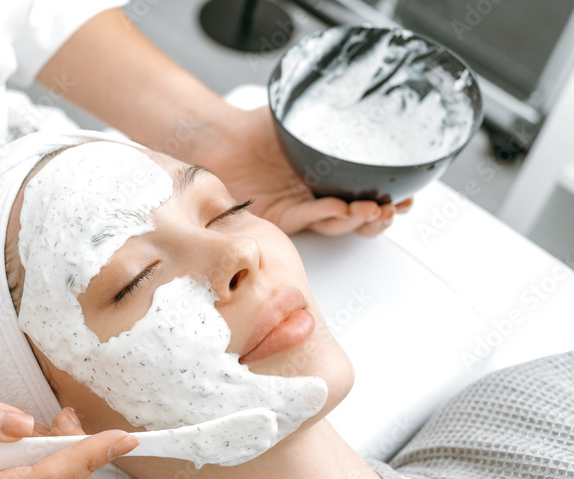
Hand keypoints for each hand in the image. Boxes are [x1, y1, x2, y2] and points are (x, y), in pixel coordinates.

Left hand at [204, 106, 412, 236]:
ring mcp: (302, 207)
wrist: (224, 138)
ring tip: (374, 209)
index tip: (412, 196)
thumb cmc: (260, 128)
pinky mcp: (281, 217)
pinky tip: (341, 207)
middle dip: (384, 217)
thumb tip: (368, 98)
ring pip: (340, 224)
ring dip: (360, 220)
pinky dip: (328, 214)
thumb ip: (336, 116)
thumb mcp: (307, 116)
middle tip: (396, 208)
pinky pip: (310, 219)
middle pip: (361, 218)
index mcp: (332, 175)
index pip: (371, 193)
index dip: (394, 198)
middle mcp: (320, 195)